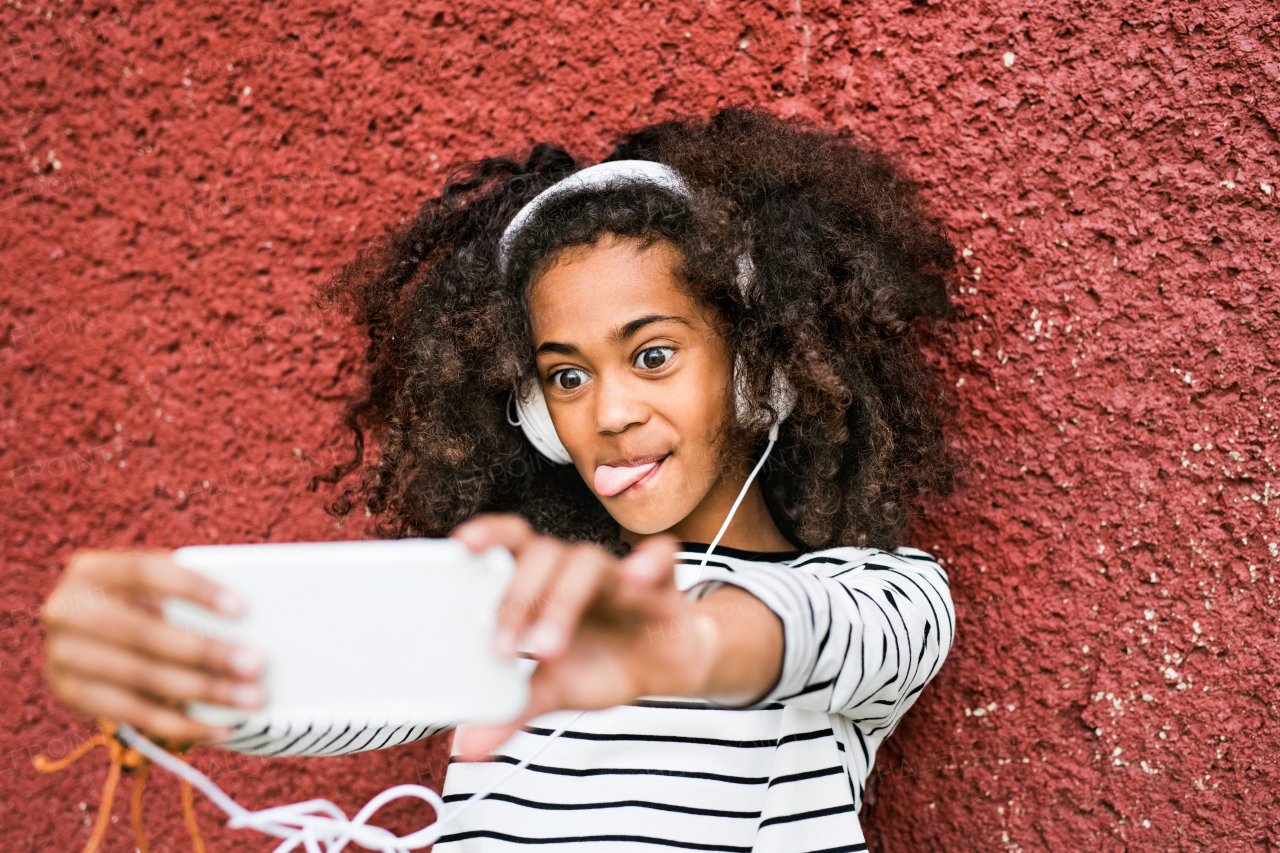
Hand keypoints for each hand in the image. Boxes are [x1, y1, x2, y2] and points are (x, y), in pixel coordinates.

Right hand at [42, 549, 267, 742]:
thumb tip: (247, 625)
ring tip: (250, 699)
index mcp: (92, 570)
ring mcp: (64, 655)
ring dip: (204, 691)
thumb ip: (184, 599)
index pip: (146, 572)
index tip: (240, 608)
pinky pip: (135, 715)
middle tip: (255, 665)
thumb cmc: (137, 603)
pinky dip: (183, 724)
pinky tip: (222, 726)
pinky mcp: (72, 695)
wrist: (80, 636)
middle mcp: (68, 610)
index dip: (193, 588)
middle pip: (145, 632)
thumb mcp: (150, 589)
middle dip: (205, 652)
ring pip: (143, 677)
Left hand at [449, 514, 781, 757]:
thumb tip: (466, 745)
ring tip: (547, 648)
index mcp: (543, 582)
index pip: (511, 543)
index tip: (461, 545)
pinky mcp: (661, 586)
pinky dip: (649, 562)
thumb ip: (512, 709)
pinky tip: (636, 576)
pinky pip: (660, 558)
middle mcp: (575, 570)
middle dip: (518, 598)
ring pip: (587, 562)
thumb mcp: (553, 690)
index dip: (489, 535)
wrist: (660, 671)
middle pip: (542, 554)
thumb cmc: (599, 664)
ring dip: (562, 600)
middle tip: (503, 650)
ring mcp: (618, 574)